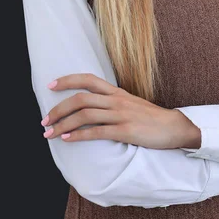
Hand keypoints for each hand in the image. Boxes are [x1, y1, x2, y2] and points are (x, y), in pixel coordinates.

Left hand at [41, 73, 199, 148]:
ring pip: (85, 115)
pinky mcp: (126, 131)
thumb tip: (92, 106)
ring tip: (50, 133)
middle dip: (58, 108)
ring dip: (63, 124)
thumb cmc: (151, 118)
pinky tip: (67, 139)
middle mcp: (117, 100)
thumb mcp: (131, 103)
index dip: (67, 80)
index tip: (50, 85)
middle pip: (81, 98)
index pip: (88, 79)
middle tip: (44, 120)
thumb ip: (113, 102)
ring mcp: (121, 115)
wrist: (174, 127)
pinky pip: (97, 132)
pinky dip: (78, 136)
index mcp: (117, 92)